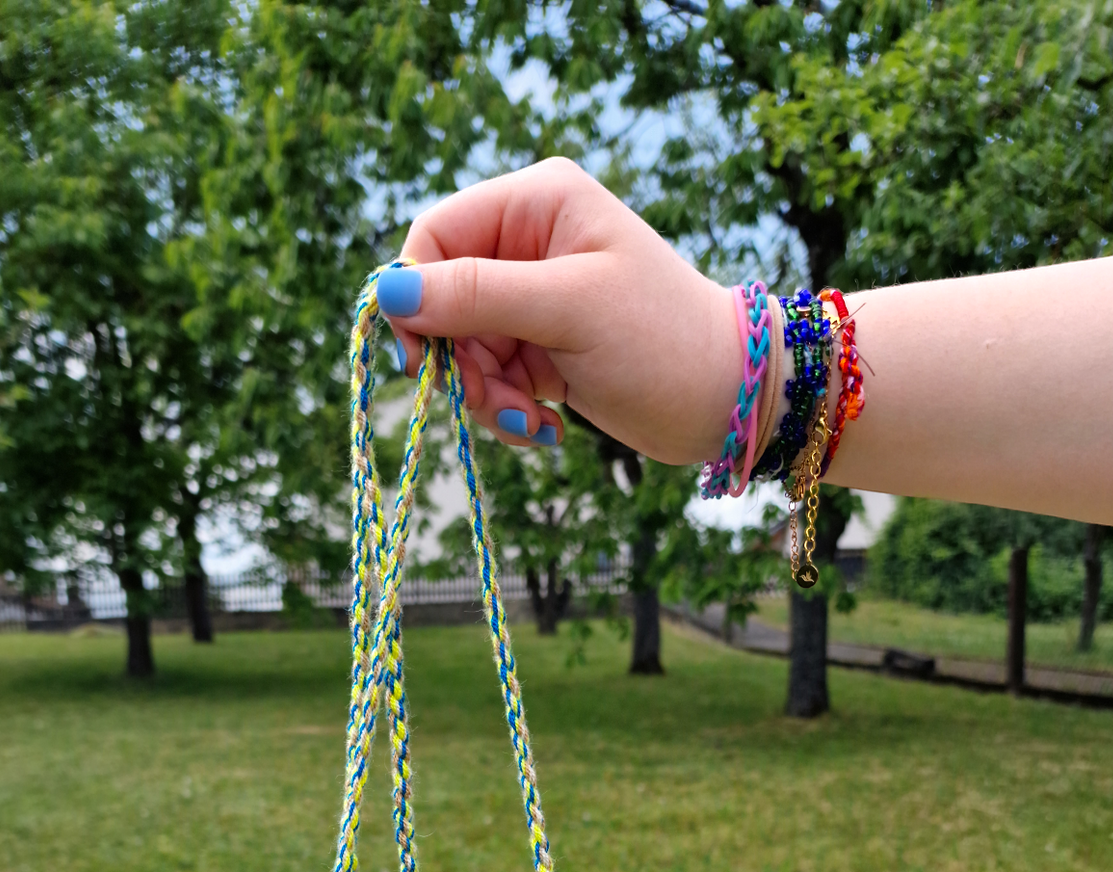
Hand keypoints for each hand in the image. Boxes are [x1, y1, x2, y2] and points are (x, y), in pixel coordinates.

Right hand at [381, 158, 739, 462]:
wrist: (727, 398)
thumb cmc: (661, 339)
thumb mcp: (567, 310)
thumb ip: (476, 296)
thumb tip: (385, 290)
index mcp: (536, 202)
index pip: (435, 237)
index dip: (415, 297)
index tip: (422, 361)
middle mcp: (530, 241)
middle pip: (444, 302)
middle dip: (461, 363)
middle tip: (495, 405)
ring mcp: (535, 298)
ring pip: (465, 350)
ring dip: (487, 398)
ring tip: (531, 424)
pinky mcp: (542, 346)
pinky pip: (493, 378)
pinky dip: (509, 410)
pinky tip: (546, 428)